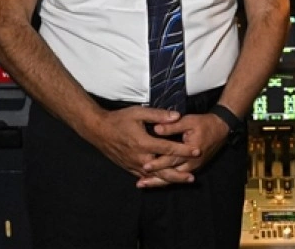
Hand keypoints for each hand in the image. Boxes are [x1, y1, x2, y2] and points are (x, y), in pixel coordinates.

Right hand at [84, 106, 199, 179]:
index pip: (168, 149)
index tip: (197, 151)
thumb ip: (158, 115)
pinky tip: (164, 182)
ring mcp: (134, 165)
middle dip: (179, 174)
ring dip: (170, 179)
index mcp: (143, 143)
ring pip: (155, 176)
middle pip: (163, 169)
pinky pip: (145, 177)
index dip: (184, 150)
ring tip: (183, 181)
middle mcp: (140, 157)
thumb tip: (176, 116)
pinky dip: (156, 180)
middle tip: (193, 176)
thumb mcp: (138, 113)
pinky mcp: (129, 168)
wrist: (98, 130)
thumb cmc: (119, 119)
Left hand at [136, 112, 229, 188]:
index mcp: (191, 151)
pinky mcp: (193, 167)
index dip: (157, 163)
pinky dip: (166, 180)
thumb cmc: (204, 124)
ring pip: (174, 178)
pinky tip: (154, 180)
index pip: (171, 159)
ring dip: (159, 182)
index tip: (144, 165)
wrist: (221, 129)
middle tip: (140, 183)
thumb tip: (156, 129)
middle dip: (155, 179)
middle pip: (171, 174)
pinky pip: (178, 176)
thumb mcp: (189, 121)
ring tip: (143, 184)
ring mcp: (193, 167)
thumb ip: (172, 125)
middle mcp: (192, 163)